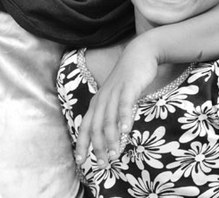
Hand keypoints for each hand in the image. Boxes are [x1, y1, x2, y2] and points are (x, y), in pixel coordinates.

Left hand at [74, 37, 157, 164]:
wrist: (138, 54)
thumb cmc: (127, 80)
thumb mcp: (115, 98)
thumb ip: (112, 115)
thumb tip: (113, 136)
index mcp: (97, 103)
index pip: (85, 126)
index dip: (81, 144)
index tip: (80, 161)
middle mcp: (102, 99)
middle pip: (95, 127)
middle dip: (98, 147)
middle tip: (103, 163)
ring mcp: (114, 93)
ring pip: (109, 119)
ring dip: (111, 138)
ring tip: (114, 155)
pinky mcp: (128, 87)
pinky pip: (124, 104)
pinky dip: (124, 118)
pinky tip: (127, 130)